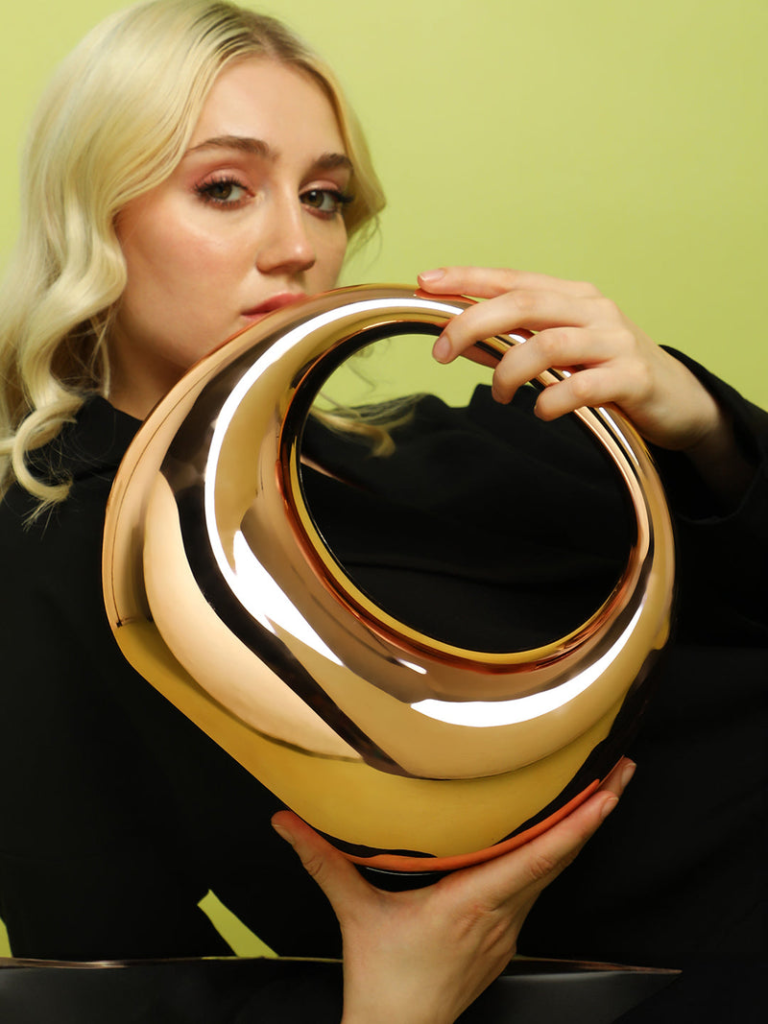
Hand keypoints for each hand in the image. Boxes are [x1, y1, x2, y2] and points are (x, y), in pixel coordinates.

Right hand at [272, 757, 635, 1023]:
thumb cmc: (383, 980)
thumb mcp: (354, 913)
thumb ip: (322, 860)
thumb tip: (285, 820)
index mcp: (471, 901)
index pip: (537, 856)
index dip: (577, 823)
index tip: (607, 791)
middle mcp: (501, 914)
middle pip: (562, 858)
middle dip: (598, 812)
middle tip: (624, 770)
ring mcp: (508, 930)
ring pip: (554, 873)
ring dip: (581, 833)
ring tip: (604, 792)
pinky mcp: (505, 939)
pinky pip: (538, 889)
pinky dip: (556, 857)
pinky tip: (559, 838)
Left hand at [418, 266, 726, 449]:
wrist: (677, 400)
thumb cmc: (608, 372)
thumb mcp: (560, 353)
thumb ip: (511, 345)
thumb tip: (458, 342)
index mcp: (572, 297)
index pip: (511, 279)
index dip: (466, 278)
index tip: (425, 282)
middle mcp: (593, 310)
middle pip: (523, 303)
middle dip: (472, 323)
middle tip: (441, 353)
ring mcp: (616, 340)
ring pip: (549, 343)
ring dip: (510, 370)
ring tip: (498, 395)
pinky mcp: (634, 377)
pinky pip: (585, 384)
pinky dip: (553, 398)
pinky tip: (540, 411)